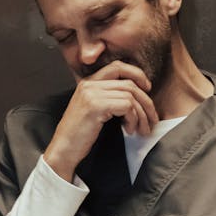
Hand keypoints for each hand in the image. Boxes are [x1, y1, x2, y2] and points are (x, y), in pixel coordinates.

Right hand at [43, 61, 157, 180]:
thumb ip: (108, 98)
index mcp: (88, 82)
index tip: (147, 89)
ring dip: (141, 115)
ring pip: (131, 96)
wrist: (63, 149)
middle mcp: (89, 84)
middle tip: (152, 119)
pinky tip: (128, 130)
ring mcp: (92, 94)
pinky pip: (126, 106)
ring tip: (141, 129)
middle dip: (146, 102)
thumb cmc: (79, 134)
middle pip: (129, 83)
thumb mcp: (93, 110)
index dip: (137, 74)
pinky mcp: (96, 106)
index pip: (118, 66)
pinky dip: (133, 119)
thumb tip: (137, 96)